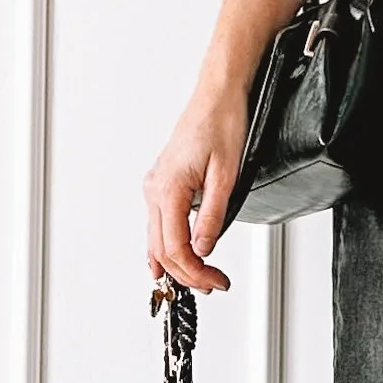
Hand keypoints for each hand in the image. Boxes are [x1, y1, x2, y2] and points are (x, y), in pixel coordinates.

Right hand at [143, 82, 247, 293]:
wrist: (216, 96)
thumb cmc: (222, 125)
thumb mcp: (227, 175)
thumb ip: (212, 215)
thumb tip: (203, 249)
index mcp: (169, 188)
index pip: (175, 247)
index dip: (195, 271)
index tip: (216, 281)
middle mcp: (155, 188)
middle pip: (162, 248)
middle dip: (187, 273)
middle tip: (213, 285)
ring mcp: (155, 185)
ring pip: (156, 238)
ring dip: (175, 264)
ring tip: (198, 280)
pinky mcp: (161, 183)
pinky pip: (157, 223)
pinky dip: (164, 246)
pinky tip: (166, 262)